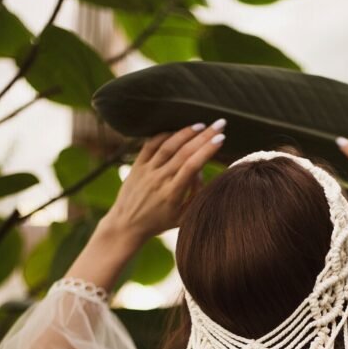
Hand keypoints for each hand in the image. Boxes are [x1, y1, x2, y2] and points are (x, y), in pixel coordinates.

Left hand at [101, 119, 226, 244]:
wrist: (126, 225)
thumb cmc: (158, 223)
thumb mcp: (182, 218)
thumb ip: (195, 196)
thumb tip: (200, 172)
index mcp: (172, 194)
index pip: (192, 166)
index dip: (207, 150)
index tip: (221, 139)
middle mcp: (159, 180)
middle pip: (184, 152)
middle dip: (204, 136)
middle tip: (219, 123)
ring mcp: (146, 171)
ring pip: (168, 145)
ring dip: (186, 132)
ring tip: (201, 125)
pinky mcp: (136, 166)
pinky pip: (151, 145)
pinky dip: (165, 135)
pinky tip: (177, 131)